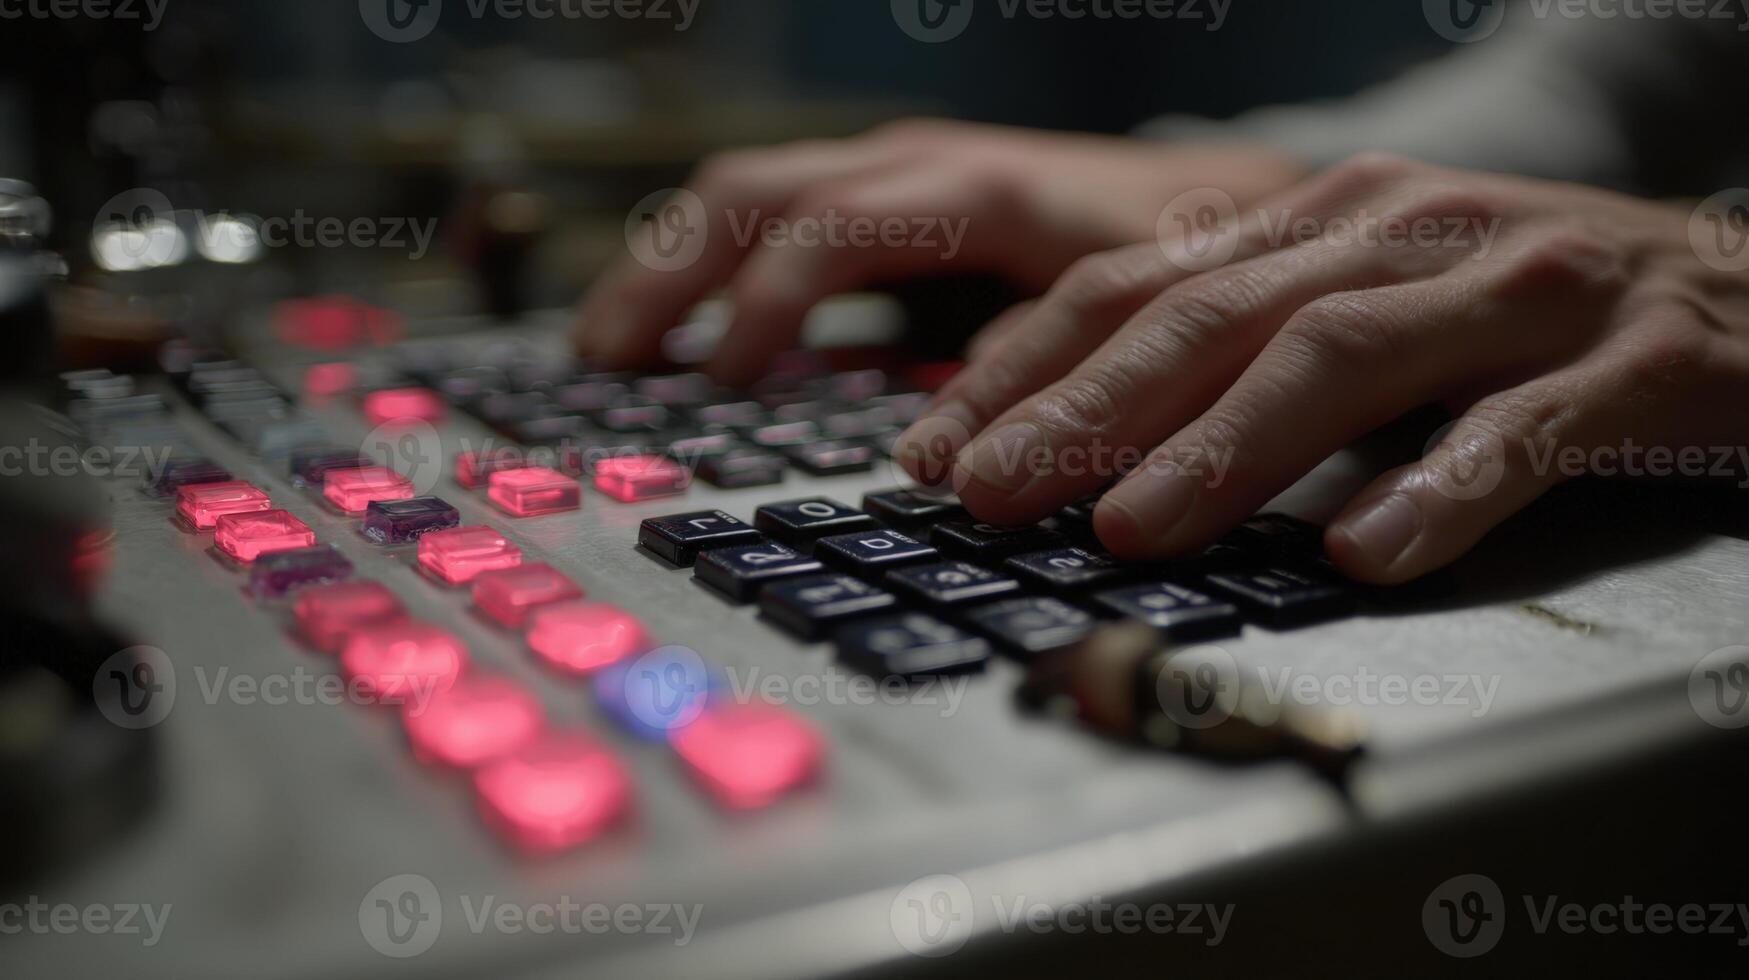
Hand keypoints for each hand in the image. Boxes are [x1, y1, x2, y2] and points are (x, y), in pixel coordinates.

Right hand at [574, 119, 1304, 384]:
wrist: (1224, 197)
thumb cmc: (1184, 257)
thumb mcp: (1132, 312)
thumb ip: (1043, 364)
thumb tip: (946, 440)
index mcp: (971, 188)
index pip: (827, 227)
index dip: (763, 302)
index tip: (719, 387)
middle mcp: (919, 162)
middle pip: (751, 191)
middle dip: (668, 274)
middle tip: (603, 366)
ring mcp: (897, 172)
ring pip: (746, 190)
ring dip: (670, 264)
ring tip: (609, 350)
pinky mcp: (891, 198)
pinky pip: (775, 210)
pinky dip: (713, 264)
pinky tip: (689, 331)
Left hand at [897, 154, 1748, 583]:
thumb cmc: (1538, 317)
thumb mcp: (1375, 303)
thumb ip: (1248, 348)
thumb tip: (1089, 434)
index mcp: (1327, 218)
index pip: (1139, 282)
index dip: (1027, 365)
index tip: (931, 450)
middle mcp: (1407, 230)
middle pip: (1216, 314)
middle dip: (1085, 406)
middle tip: (984, 491)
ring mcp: (1527, 286)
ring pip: (1347, 355)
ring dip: (1226, 446)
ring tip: (1130, 527)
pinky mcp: (1645, 358)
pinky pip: (1529, 428)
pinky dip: (1442, 485)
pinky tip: (1369, 549)